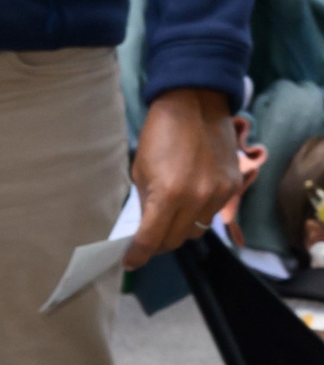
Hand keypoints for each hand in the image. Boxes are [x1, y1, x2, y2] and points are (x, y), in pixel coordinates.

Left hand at [129, 85, 244, 264]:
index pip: (151, 240)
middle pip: (175, 241)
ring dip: (182, 227)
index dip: (138, 255)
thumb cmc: (160, 134)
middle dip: (159, 242)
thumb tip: (147, 230)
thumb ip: (147, 204)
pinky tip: (194, 194)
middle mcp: (196, 199)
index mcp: (168, 195)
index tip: (130, 261)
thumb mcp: (141, 171)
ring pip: (197, 229)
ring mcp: (219, 194)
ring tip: (173, 211)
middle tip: (150, 235)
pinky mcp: (235, 186)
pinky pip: (215, 212)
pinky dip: (201, 211)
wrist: (196, 103)